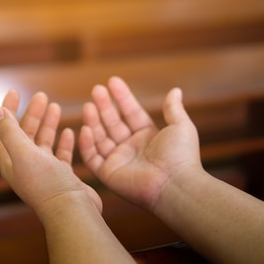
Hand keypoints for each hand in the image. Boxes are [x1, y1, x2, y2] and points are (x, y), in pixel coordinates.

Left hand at [0, 89, 102, 218]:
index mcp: (11, 162)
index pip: (4, 130)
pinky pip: (60, 154)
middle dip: (31, 113)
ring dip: (48, 123)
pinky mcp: (62, 177)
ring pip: (43, 141)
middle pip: (25, 133)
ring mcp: (44, 172)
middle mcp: (25, 167)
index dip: (8, 110)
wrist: (72, 211)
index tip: (15, 91)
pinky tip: (69, 130)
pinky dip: (63, 141)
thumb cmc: (46, 183)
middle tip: (41, 95)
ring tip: (55, 105)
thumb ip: (10, 131)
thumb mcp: (23, 153)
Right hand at [78, 76, 201, 211]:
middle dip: (104, 106)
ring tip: (89, 105)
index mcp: (147, 136)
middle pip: (112, 122)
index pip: (130, 113)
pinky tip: (85, 128)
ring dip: (93, 120)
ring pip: (100, 137)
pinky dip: (87, 143)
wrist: (175, 185)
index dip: (122, 97)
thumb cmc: (182, 157)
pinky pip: (92, 157)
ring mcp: (118, 160)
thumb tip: (175, 90)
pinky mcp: (107, 174)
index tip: (113, 81)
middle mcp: (130, 147)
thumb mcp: (181, 127)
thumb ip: (173, 109)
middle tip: (96, 89)